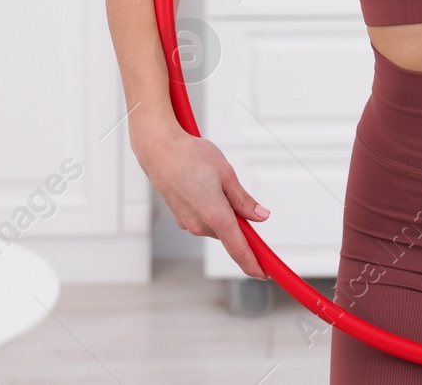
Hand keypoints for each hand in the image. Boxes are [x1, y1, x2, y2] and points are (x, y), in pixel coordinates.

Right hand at [132, 121, 271, 278]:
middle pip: (230, 234)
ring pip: (216, 225)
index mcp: (214, 215)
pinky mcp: (180, 218)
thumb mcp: (226, 173)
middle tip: (236, 194)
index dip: (253, 263)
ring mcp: (187, 223)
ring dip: (223, 212)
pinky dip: (210, 209)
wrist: (157, 149)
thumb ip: (243, 200)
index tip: (264, 273)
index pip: (238, 249)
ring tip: (214, 181)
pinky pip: (203, 219)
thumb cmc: (190, 155)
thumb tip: (261, 217)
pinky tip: (203, 186)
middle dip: (239, 222)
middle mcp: (199, 225)